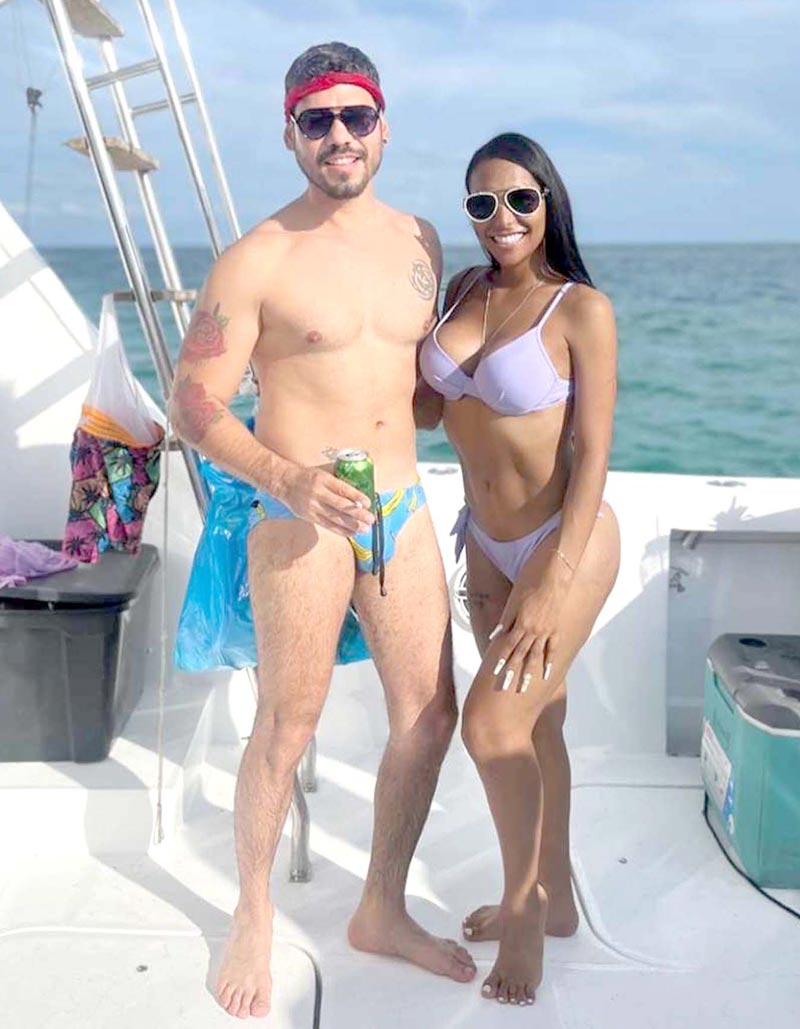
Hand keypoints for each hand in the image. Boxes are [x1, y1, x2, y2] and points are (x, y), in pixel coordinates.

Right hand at [277, 464, 374, 537]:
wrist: (284, 482)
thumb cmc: (307, 477)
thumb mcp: (323, 475)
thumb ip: (337, 485)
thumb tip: (358, 498)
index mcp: (324, 480)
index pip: (343, 489)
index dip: (357, 496)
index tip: (368, 503)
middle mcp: (319, 493)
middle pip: (341, 505)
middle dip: (357, 514)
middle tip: (370, 519)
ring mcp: (313, 506)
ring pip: (335, 517)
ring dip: (351, 525)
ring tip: (364, 529)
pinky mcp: (309, 516)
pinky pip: (327, 525)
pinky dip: (340, 530)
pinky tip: (351, 533)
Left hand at [483, 576, 568, 695]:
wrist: (556, 574)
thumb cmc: (533, 582)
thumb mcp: (515, 599)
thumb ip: (506, 619)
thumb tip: (496, 634)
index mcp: (522, 623)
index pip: (508, 646)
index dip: (501, 659)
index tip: (495, 672)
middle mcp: (534, 631)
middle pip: (521, 655)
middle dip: (512, 672)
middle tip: (507, 686)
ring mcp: (546, 632)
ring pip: (536, 656)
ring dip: (529, 672)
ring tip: (525, 686)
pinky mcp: (556, 629)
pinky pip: (553, 649)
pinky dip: (549, 662)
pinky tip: (546, 673)